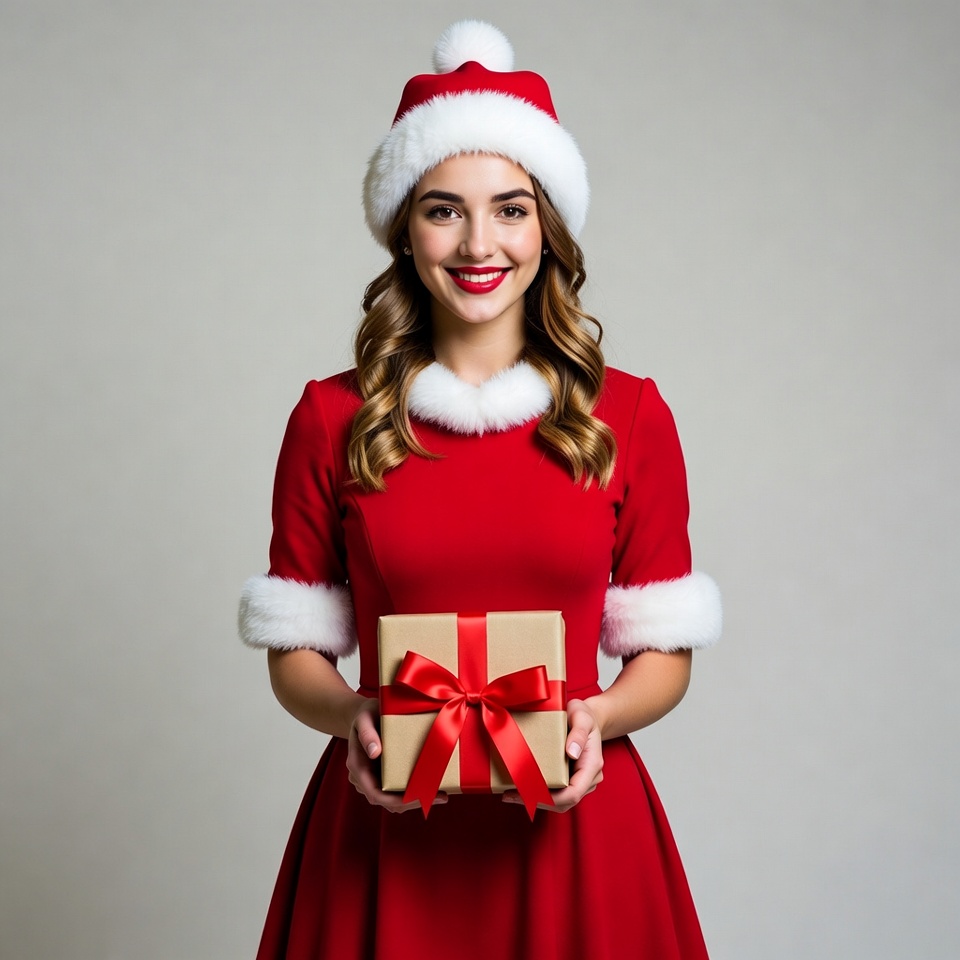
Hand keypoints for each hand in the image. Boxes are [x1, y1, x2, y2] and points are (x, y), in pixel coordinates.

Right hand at [345, 698, 446, 813]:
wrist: (365, 713)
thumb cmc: (366, 713)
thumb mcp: (364, 717)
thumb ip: (367, 733)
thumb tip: (375, 753)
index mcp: (357, 766)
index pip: (375, 794)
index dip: (397, 801)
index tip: (420, 797)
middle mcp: (364, 778)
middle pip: (387, 802)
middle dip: (413, 803)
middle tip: (441, 797)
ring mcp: (373, 779)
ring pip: (393, 800)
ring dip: (416, 800)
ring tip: (441, 795)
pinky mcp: (384, 776)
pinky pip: (397, 790)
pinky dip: (413, 792)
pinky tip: (432, 786)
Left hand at [502, 698, 603, 813]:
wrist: (586, 716)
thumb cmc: (584, 714)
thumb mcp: (582, 716)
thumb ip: (579, 732)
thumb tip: (571, 753)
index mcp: (592, 765)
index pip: (573, 793)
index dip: (551, 798)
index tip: (528, 792)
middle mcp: (588, 778)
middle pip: (564, 802)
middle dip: (538, 801)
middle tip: (511, 795)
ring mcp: (579, 780)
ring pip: (559, 801)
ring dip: (536, 800)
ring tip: (511, 794)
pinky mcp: (570, 778)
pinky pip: (556, 792)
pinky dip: (539, 793)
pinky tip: (521, 788)